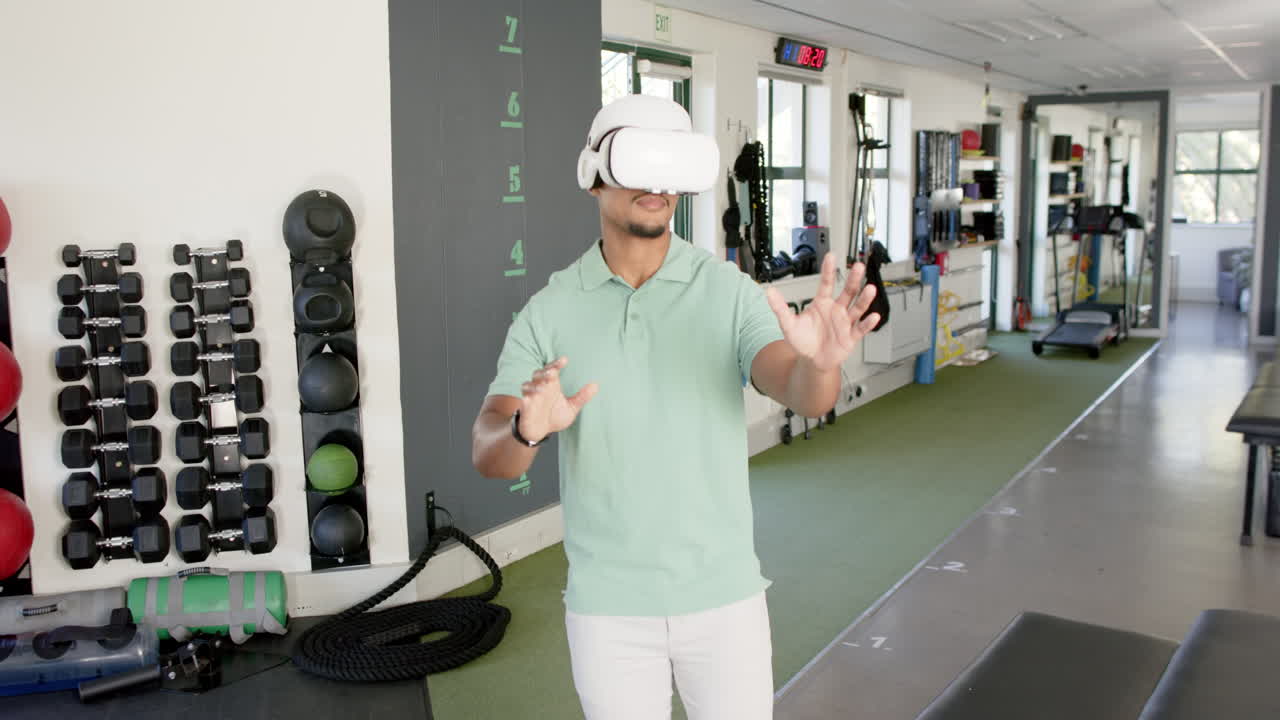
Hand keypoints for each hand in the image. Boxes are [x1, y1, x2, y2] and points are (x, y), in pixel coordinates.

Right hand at [518, 357, 597, 441]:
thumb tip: (596, 385)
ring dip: (535, 385)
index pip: (552, 370)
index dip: (557, 364)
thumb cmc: (554, 417)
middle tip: (553, 373)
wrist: (540, 432)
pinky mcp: (525, 408)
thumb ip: (582, 397)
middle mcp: (540, 388)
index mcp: (552, 385)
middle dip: (544, 372)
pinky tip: (529, 399)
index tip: (565, 360)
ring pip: (528, 385)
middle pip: (538, 374)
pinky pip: (523, 400)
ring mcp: (531, 397)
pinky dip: (526, 398)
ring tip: (543, 389)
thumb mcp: (571, 408)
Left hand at [764, 254, 879, 371]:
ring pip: (857, 307)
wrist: (812, 360)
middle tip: (858, 266)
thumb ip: (780, 308)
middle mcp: (836, 310)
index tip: (832, 256)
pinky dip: (868, 323)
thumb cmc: (802, 341)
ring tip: (870, 288)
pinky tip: (873, 316)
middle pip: (847, 292)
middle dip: (853, 279)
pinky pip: (861, 328)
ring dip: (864, 298)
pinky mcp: (851, 336)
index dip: (829, 270)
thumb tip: (769, 292)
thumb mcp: (788, 324)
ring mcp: (845, 322)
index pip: (826, 283)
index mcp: (822, 303)